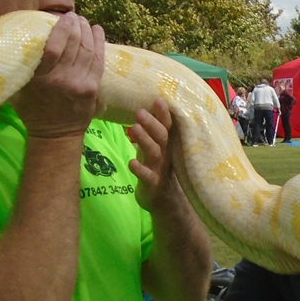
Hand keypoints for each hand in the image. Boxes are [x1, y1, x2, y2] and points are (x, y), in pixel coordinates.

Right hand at [10, 13, 105, 139]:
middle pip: (74, 45)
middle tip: (75, 17)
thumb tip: (20, 40)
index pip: (53, 47)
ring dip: (87, 32)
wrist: (56, 136)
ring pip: (88, 51)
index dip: (61, 29)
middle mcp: (62, 80)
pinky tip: (98, 31)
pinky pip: (98, 61)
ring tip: (84, 22)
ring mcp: (80, 84)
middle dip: (76, 26)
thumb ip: (23, 68)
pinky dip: (99, 44)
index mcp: (42, 79)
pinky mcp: (93, 89)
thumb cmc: (33, 110)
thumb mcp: (20, 89)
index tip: (63, 17)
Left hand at [129, 97, 183, 214]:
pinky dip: (140, 169)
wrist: (164, 201)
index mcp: (166, 145)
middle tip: (140, 112)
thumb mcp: (154, 148)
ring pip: (154, 153)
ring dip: (145, 140)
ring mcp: (159, 170)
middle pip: (162, 137)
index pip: (167, 126)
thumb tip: (143, 108)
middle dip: (152, 124)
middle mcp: (165, 155)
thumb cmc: (156, 169)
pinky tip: (132, 162)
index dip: (163, 114)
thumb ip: (150, 132)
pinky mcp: (152, 184)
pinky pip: (147, 176)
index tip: (158, 99)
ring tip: (133, 128)